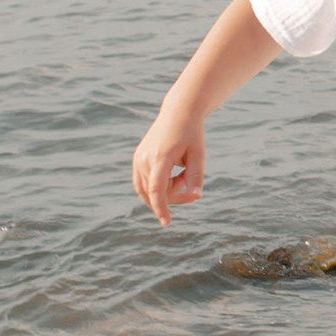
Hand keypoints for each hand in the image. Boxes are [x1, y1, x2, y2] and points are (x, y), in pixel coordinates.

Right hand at [132, 110, 205, 227]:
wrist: (178, 113)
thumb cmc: (191, 133)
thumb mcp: (198, 154)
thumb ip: (196, 176)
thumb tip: (196, 197)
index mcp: (160, 157)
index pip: (157, 189)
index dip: (161, 208)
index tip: (166, 223)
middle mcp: (144, 159)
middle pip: (155, 192)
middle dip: (174, 196)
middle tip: (190, 182)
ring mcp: (138, 160)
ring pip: (148, 191)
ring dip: (166, 191)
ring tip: (182, 175)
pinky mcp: (137, 160)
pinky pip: (143, 184)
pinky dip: (158, 187)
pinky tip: (173, 176)